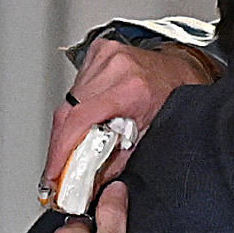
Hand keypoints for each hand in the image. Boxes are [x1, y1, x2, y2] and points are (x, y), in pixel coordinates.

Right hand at [40, 38, 211, 202]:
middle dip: (61, 146)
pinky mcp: (98, 51)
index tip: (54, 172)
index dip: (60, 150)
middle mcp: (116, 67)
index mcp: (131, 89)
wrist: (180, 70)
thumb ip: (115, 160)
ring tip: (81, 139)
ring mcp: (105, 56)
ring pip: (68, 100)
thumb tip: (87, 181)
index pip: (80, 119)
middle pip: (68, 112)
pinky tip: (89, 111)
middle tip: (59, 168)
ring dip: (68, 126)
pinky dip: (76, 105)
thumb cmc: (171, 97)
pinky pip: (74, 85)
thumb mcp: (147, 135)